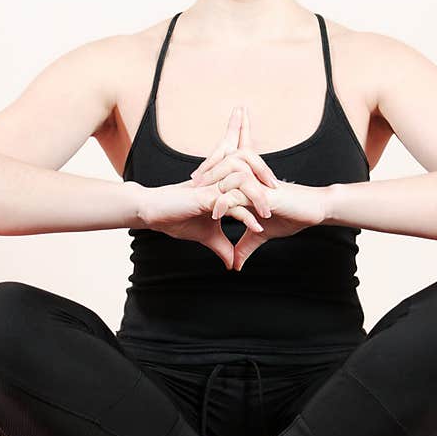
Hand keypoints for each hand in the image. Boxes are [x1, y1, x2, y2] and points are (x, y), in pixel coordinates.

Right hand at [139, 108, 270, 268]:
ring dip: (260, 198)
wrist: (153, 214)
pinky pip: (231, 201)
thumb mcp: (206, 236)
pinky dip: (246, 215)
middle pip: (251, 171)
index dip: (266, 188)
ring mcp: (213, 188)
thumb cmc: (176, 219)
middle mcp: (220, 182)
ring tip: (269, 216)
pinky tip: (256, 227)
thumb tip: (233, 264)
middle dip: (268, 182)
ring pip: (244, 181)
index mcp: (223, 186)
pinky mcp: (205, 197)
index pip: (250, 179)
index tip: (281, 203)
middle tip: (283, 202)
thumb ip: (223, 247)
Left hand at [189, 106, 326, 270]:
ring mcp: (257, 184)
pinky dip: (226, 203)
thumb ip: (247, 245)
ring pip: (228, 175)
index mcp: (249, 182)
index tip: (192, 184)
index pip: (224, 172)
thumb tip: (235, 264)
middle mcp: (252, 178)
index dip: (209, 174)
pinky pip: (240, 193)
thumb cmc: (292, 216)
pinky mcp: (264, 193)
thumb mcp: (264, 234)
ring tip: (199, 197)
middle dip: (205, 172)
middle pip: (223, 164)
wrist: (314, 210)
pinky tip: (217, 214)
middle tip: (189, 183)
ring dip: (212, 185)